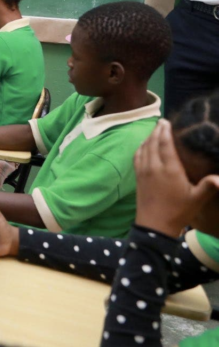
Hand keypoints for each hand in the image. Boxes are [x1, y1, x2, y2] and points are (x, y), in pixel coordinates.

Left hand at [134, 119, 218, 237]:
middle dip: (157, 131)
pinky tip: (144, 146)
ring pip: (144, 148)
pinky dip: (141, 147)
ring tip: (155, 130)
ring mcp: (143, 171)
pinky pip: (137, 156)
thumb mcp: (197, 199)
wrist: (154, 225)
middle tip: (162, 122)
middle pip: (153, 142)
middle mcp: (154, 166)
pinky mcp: (138, 177)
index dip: (164, 131)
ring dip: (148, 137)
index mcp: (169, 169)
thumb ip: (208, 186)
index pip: (164, 144)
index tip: (166, 121)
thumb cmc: (178, 211)